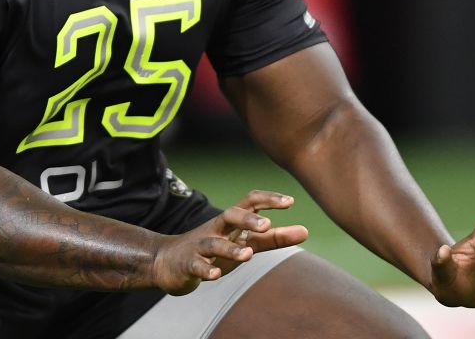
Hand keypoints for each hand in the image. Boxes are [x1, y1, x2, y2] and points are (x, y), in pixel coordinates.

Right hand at [151, 190, 308, 295]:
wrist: (168, 262)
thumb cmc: (214, 250)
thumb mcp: (245, 243)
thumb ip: (274, 238)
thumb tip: (305, 231)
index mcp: (231, 222)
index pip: (250, 202)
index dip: (269, 199)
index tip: (290, 201)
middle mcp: (216, 229)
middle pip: (230, 215)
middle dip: (247, 219)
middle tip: (267, 224)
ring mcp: (200, 246)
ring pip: (214, 243)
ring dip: (230, 248)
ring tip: (248, 254)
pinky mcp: (188, 264)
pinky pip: (197, 266)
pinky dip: (206, 270)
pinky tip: (216, 275)